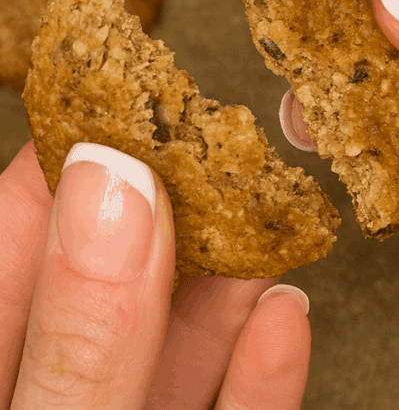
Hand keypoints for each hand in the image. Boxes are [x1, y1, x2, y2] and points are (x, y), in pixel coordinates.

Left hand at [0, 141, 311, 408]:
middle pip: (114, 292)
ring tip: (270, 222)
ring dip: (234, 288)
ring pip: (181, 352)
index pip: (17, 253)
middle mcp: (58, 400)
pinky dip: (265, 375)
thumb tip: (112, 186)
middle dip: (176, 219)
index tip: (129, 107)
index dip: (70, 172)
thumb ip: (83, 334)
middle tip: (223, 155)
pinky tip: (283, 318)